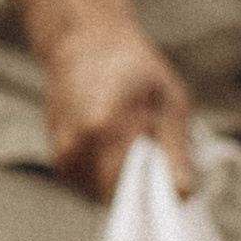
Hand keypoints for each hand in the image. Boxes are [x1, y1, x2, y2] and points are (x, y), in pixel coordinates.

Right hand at [41, 12, 196, 203]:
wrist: (84, 41)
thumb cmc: (132, 66)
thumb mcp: (169, 100)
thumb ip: (175, 149)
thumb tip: (182, 193)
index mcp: (103, 130)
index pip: (127, 194)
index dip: (152, 198)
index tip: (170, 191)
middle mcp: (75, 145)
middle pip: (113, 198)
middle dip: (139, 188)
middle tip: (155, 158)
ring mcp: (62, 152)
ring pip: (99, 193)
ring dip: (121, 180)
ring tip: (134, 145)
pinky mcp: (57, 157)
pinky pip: (88, 183)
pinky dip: (106, 173)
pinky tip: (116, 146)